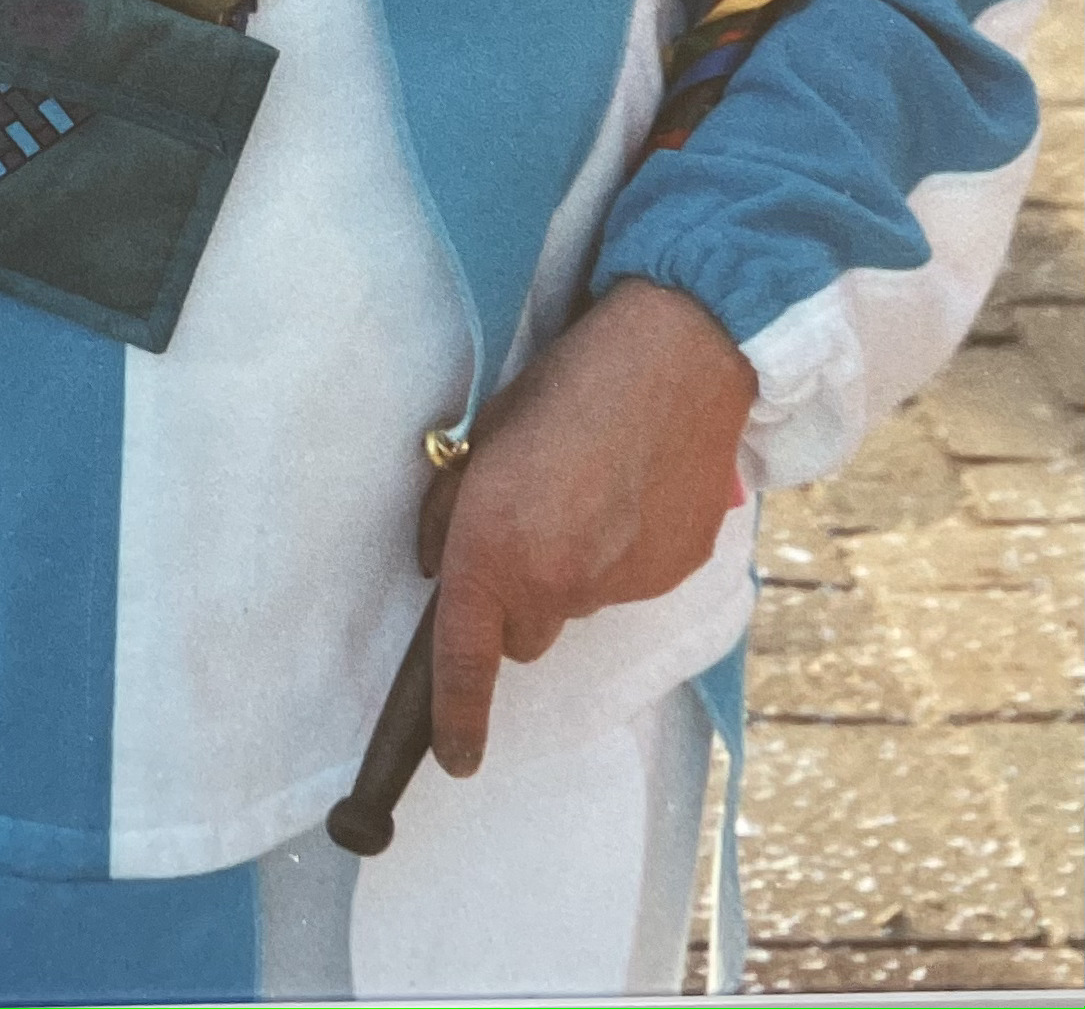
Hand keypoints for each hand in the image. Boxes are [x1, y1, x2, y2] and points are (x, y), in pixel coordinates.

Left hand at [419, 277, 755, 778]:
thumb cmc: (565, 384)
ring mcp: (620, 586)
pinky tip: (631, 492)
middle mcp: (555, 584)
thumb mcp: (482, 439)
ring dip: (572, 570)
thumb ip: (451, 515)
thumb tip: (441, 566)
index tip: (454, 756)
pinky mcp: (672, 573)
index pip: (463, 662)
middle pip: (524, 635)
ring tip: (588, 488)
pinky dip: (622, 554)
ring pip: (578, 605)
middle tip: (527, 527)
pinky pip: (629, 584)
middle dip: (515, 601)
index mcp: (493, 552)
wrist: (672, 356)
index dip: (454, 721)